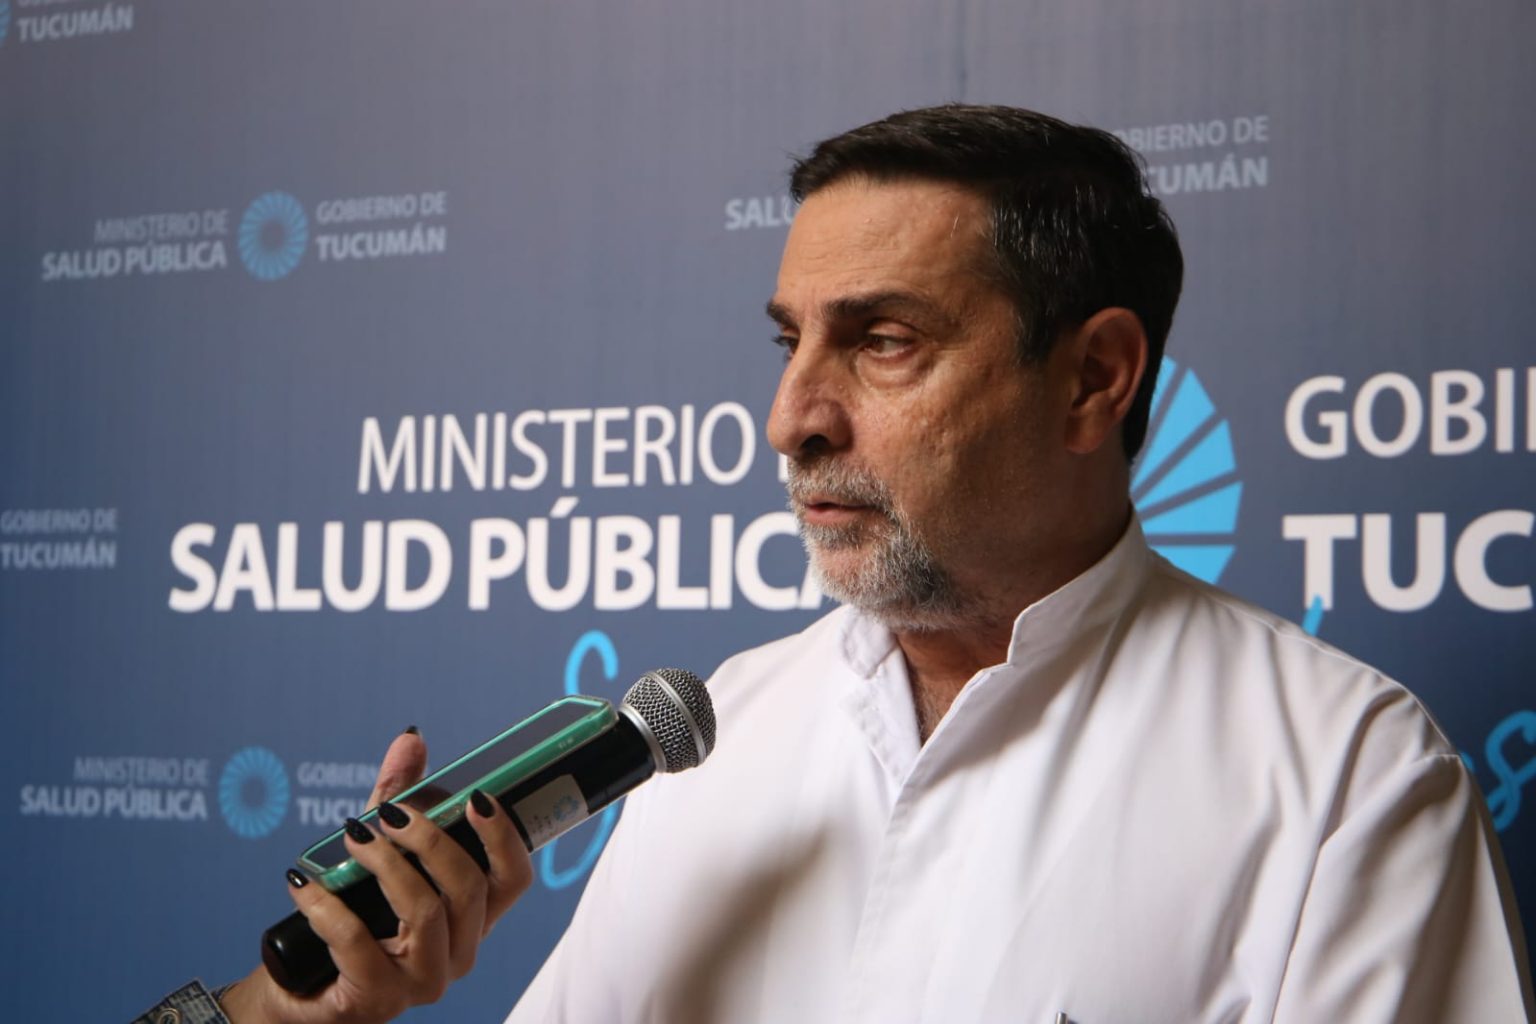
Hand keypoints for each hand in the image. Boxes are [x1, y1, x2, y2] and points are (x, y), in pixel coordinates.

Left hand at [219, 729, 533, 1022]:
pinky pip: (357, 943)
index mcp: (472, 916)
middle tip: (389, 814)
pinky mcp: (377, 999)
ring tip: (352, 838)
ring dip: (384, 865)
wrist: (300, 987)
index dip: (503, 836)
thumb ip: (397, 797)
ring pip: (424, 913)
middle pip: (469, 889)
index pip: (513, 879)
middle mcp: (459, 951)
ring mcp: (423, 980)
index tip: (476, 796)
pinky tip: (304, 884)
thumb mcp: (378, 851)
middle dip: (430, 841)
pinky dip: (328, 906)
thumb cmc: (354, 917)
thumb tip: (410, 738)